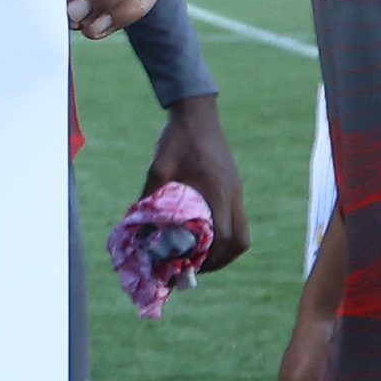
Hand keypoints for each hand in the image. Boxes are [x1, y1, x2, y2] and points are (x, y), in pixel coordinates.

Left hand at [143, 95, 250, 273]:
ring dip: (226, 249)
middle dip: (222, 261)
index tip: (192, 268)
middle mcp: (234, 195)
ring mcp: (237, 190)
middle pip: (241, 242)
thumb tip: (137, 223)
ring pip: (243, 231)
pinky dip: (226, 233)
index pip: (225, 238)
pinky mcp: (235, 186)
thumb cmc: (177, 138)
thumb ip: (150, 195)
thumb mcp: (159, 167)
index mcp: (219, 193)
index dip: (211, 259)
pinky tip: (205, 234)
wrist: (196, 112)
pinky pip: (237, 219)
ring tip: (202, 257)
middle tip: (197, 268)